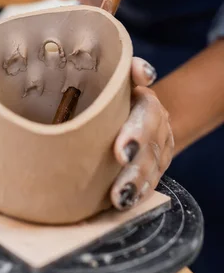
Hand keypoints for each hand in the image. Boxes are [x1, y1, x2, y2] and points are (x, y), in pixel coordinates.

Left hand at [111, 58, 173, 209]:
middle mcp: (157, 124)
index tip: (120, 152)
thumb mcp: (115, 76)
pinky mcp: (157, 165)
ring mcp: (159, 146)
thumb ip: (127, 69)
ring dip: (136, 184)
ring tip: (119, 198)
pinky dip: (139, 193)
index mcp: (145, 100)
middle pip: (151, 146)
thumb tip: (144, 72)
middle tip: (116, 185)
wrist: (127, 109)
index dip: (137, 132)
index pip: (148, 113)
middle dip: (136, 165)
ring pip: (152, 168)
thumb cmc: (111, 91)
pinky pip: (152, 182)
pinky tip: (126, 203)